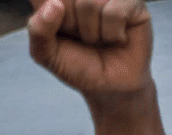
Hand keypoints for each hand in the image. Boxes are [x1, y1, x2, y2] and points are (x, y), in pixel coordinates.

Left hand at [28, 0, 152, 99]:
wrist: (108, 88)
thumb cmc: (77, 64)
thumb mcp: (46, 54)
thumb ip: (38, 29)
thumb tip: (55, 4)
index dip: (55, 15)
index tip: (60, 29)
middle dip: (69, 24)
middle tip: (79, 36)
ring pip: (90, 3)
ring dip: (90, 32)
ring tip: (97, 39)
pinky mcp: (133, 3)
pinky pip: (114, 11)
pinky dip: (111, 33)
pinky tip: (116, 38)